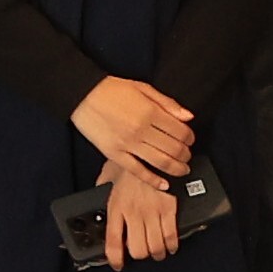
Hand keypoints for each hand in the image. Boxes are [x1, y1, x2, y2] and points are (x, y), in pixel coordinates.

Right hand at [70, 73, 194, 178]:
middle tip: (187, 155)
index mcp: (149, 112)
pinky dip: (153, 180)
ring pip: (160, 162)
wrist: (81, 95)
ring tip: (182, 169)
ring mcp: (127, 144)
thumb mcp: (142, 87)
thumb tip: (188, 116)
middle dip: (186, 154)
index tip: (190, 139)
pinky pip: (137, 171)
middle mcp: (140, 130)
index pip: (181, 132)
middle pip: (174, 149)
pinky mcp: (114, 154)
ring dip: (176, 168)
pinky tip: (163, 184)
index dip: (190, 138)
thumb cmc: (110, 90)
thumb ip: (167, 103)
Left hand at [101, 158, 180, 265]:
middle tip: (143, 252)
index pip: (113, 242)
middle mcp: (133, 214)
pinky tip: (171, 246)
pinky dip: (172, 245)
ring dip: (158, 253)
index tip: (118, 265)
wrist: (154, 153)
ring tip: (158, 252)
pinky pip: (171, 236)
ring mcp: (152, 213)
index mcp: (116, 207)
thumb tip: (98, 191)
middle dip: (141, 256)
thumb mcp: (110, 173)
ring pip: (156, 247)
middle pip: (138, 250)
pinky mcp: (169, 209)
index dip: (115, 259)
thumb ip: (103, 186)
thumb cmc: (132, 162)